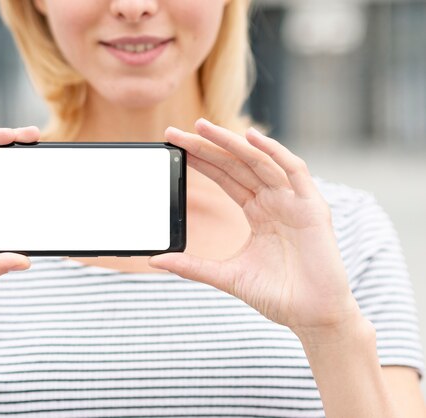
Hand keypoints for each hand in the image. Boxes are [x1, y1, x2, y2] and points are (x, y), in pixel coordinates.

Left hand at [148, 118, 361, 336]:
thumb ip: (192, 265)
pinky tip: (252, 138)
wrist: (312, 317)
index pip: (223, 176)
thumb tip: (156, 260)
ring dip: (231, 142)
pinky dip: (275, 152)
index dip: (200, 160)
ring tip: (202, 127)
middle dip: (206, 147)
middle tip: (175, 132)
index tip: (173, 147)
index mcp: (256, 211)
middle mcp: (274, 200)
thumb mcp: (226, 276)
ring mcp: (293, 201)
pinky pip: (294, 171)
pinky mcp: (312, 207)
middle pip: (235, 164)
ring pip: (259, 161)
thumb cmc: (277, 295)